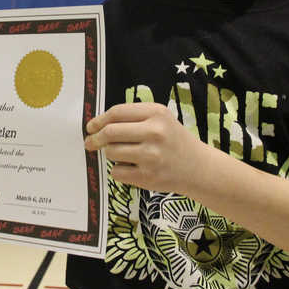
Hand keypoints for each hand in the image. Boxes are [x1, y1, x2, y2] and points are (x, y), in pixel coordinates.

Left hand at [83, 102, 205, 194]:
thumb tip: (96, 126)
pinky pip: (117, 172)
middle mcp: (155, 132)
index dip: (99, 120)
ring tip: (122, 154)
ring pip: (111, 152)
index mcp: (156, 113)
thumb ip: (132, 118)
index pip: (117, 112)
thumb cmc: (173, 141)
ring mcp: (151, 156)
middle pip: (110, 132)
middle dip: (96, 138)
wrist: (198, 168)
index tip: (91, 127)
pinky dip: (118, 170)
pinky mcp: (148, 176)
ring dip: (110, 154)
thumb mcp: (160, 119)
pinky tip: (131, 168)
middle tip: (91, 142)